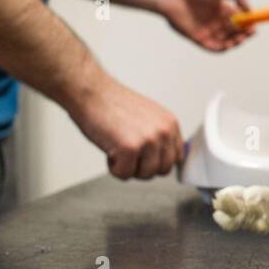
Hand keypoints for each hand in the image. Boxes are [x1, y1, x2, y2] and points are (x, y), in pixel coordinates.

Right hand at [67, 71, 183, 179]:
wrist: (92, 93)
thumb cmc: (113, 105)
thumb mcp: (149, 118)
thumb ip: (160, 136)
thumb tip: (166, 159)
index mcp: (170, 123)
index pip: (176, 157)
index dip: (156, 160)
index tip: (143, 155)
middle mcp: (164, 131)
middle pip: (163, 170)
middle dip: (143, 167)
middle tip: (128, 153)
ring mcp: (148, 140)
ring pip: (145, 175)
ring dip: (128, 168)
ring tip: (118, 148)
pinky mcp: (130, 148)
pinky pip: (124, 174)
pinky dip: (113, 168)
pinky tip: (110, 149)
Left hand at [160, 0, 253, 50]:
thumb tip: (250, 11)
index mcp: (222, 8)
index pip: (239, 20)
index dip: (248, 24)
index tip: (255, 26)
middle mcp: (215, 20)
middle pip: (234, 32)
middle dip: (244, 34)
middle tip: (250, 34)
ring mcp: (207, 30)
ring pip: (226, 41)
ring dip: (235, 42)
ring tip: (239, 38)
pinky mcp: (198, 39)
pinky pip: (213, 48)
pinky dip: (223, 48)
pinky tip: (229, 44)